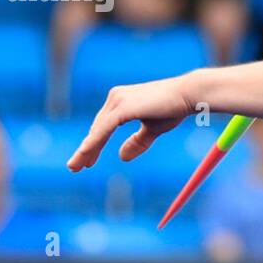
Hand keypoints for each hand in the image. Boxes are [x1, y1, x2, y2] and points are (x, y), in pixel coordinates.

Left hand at [66, 76, 195, 170]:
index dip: (94, 144)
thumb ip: (137, 142)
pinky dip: (93, 143)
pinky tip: (85, 154)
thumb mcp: (152, 129)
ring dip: (85, 150)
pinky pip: (103, 130)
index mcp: (121, 100)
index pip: (103, 125)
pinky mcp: (122, 108)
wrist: (188, 95)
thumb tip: (121, 157)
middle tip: (74, 167)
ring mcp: (117, 101)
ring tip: (75, 166)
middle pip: (97, 128)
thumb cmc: (174, 108)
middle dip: (86, 150)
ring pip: (97, 131)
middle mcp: (115, 97)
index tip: (86, 161)